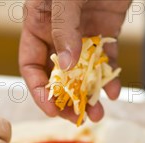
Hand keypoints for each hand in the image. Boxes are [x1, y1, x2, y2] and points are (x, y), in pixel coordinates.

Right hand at [19, 0, 129, 123]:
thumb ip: (63, 27)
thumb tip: (66, 66)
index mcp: (37, 23)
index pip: (31, 65)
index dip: (39, 90)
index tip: (51, 109)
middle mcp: (56, 33)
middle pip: (56, 75)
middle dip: (66, 99)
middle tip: (76, 117)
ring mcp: (82, 34)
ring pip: (82, 73)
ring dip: (88, 95)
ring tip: (96, 113)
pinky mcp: (105, 32)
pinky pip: (105, 60)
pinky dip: (108, 77)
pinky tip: (113, 90)